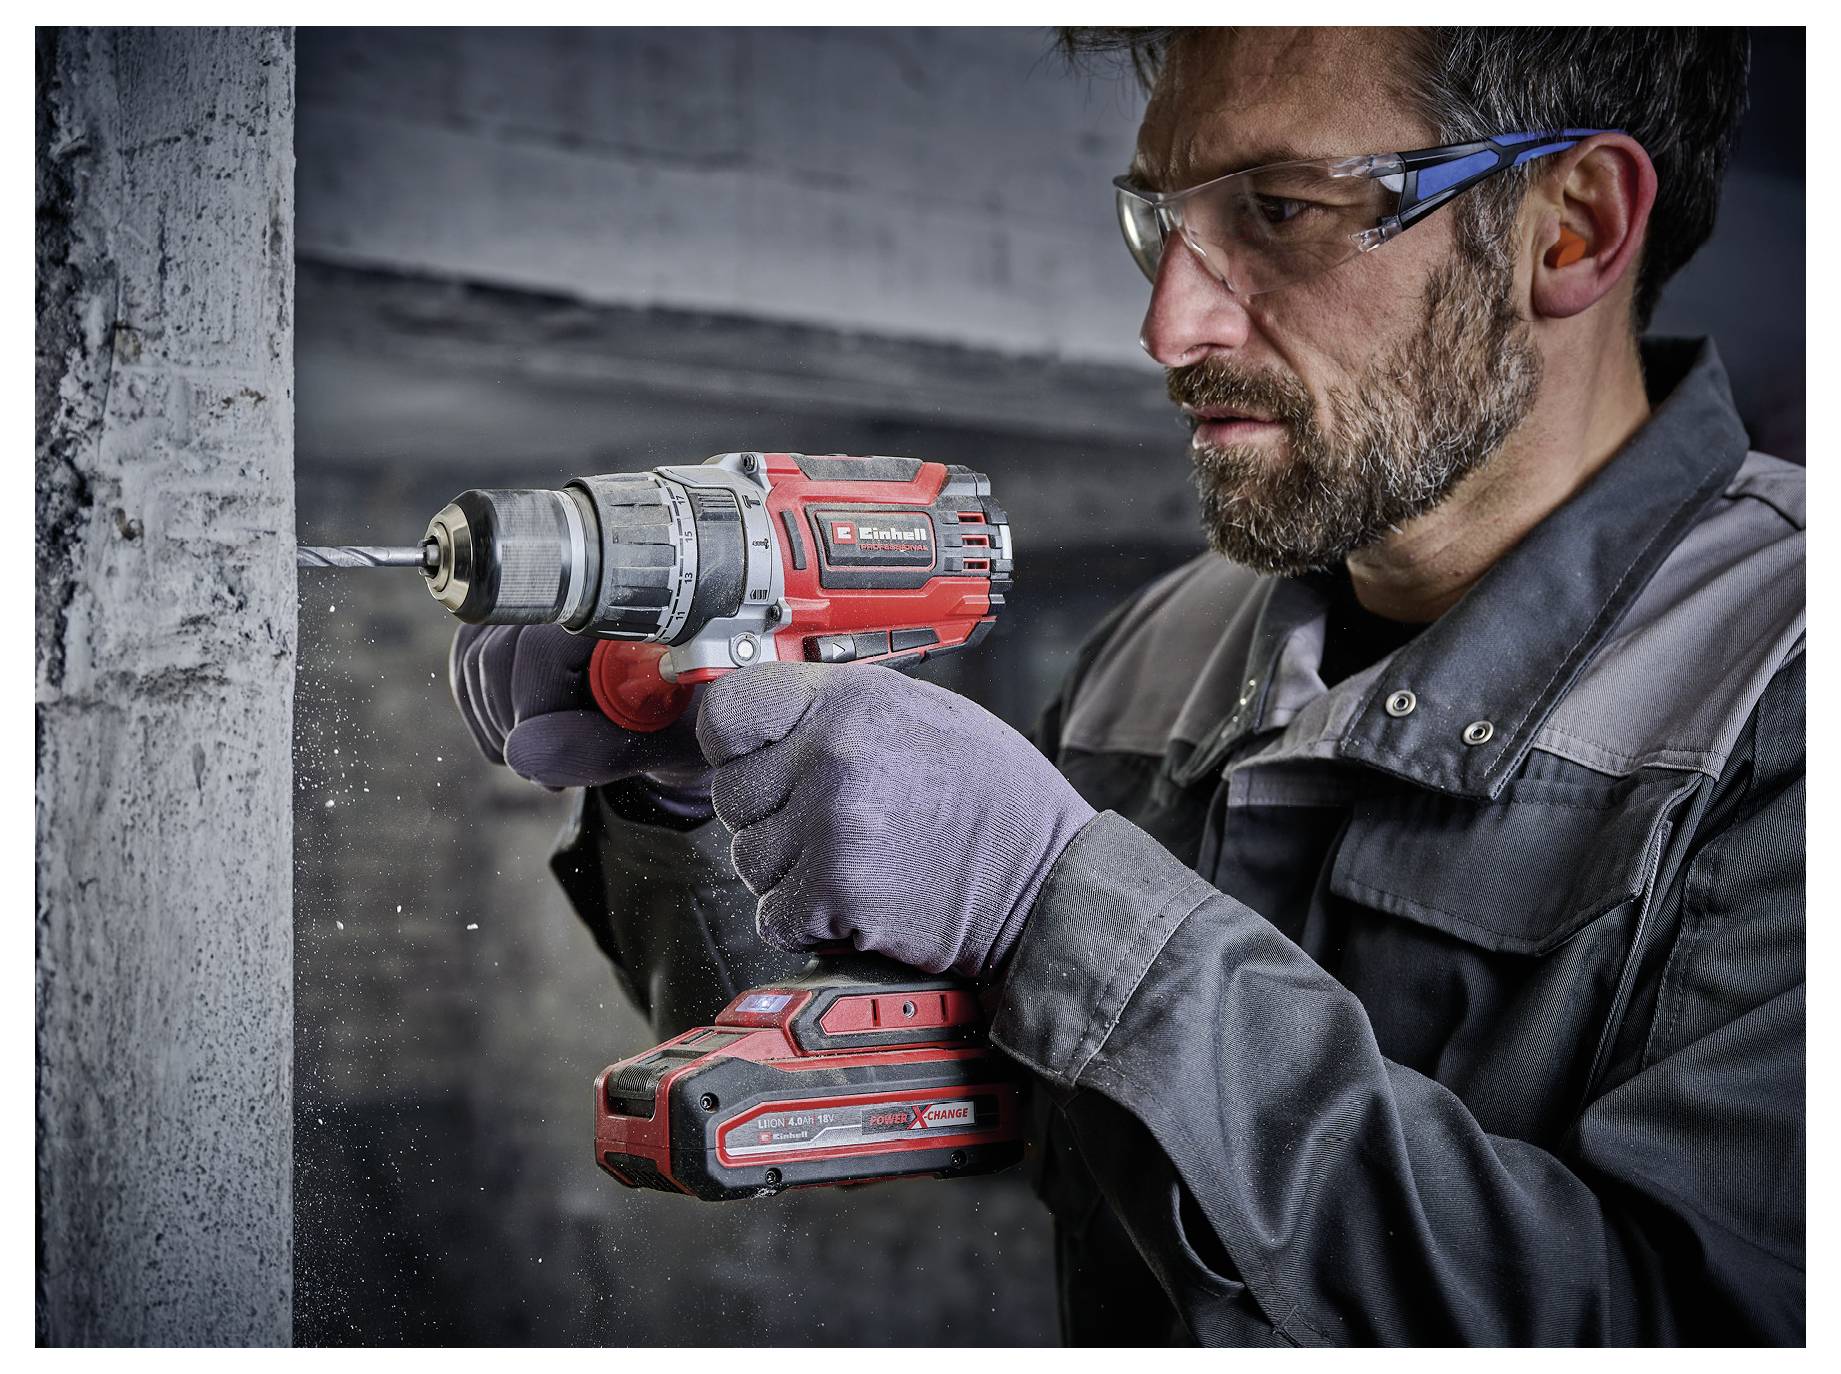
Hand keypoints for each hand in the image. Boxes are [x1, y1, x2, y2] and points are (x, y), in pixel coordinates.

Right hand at [450, 624, 708, 792]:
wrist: (679, 716)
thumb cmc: (688, 724)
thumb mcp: (666, 746)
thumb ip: (604, 749)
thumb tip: (523, 752)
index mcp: (629, 606)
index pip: (544, 643)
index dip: (537, 706)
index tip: (558, 758)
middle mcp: (575, 590)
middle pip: (500, 654)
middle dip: (520, 726)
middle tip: (560, 771)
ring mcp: (532, 603)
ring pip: (475, 664)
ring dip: (505, 729)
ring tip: (559, 754)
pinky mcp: (503, 622)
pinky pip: (464, 672)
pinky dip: (489, 722)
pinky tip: (532, 739)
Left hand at [695, 661, 1095, 978]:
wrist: (1047, 879)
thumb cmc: (996, 800)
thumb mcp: (923, 717)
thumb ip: (839, 714)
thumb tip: (769, 726)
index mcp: (850, 701)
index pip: (729, 711)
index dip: (732, 744)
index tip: (750, 760)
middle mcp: (833, 754)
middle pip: (733, 796)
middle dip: (771, 819)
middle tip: (835, 826)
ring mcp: (831, 823)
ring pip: (750, 860)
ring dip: (791, 874)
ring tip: (860, 861)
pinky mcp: (836, 889)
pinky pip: (775, 915)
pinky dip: (808, 921)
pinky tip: (859, 900)